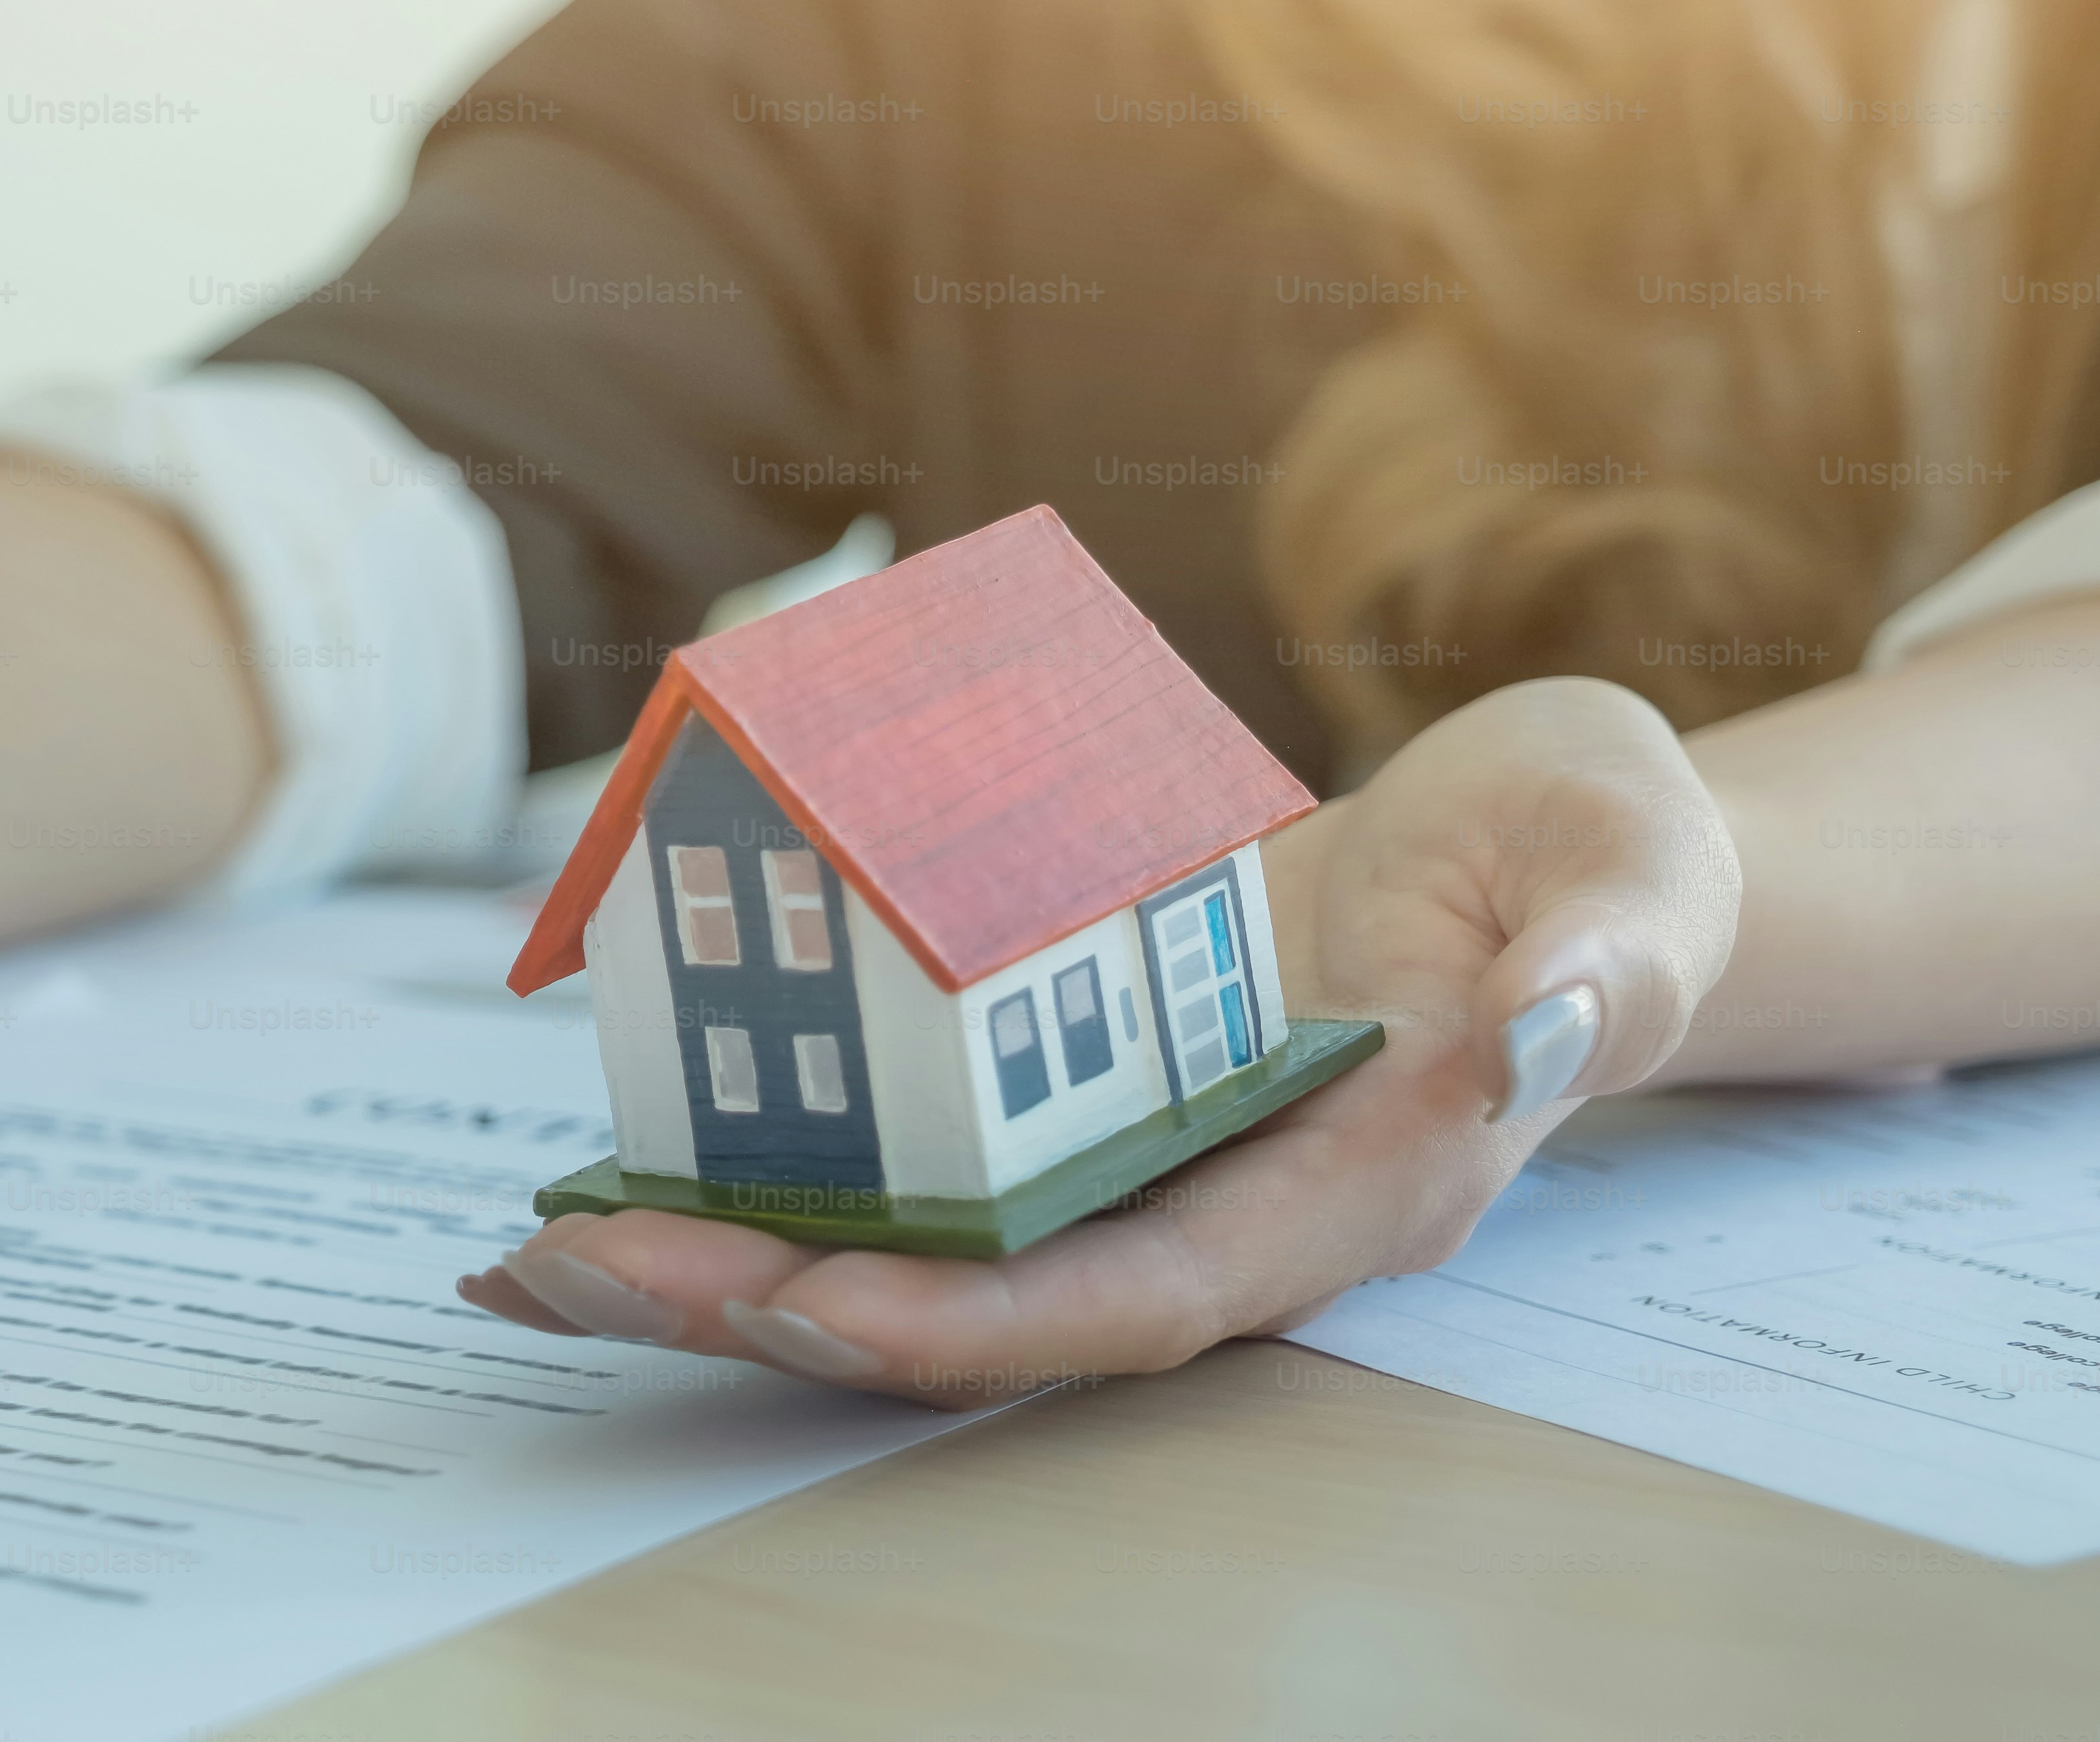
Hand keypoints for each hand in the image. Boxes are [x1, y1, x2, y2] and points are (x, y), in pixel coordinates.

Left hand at [461, 676, 1742, 1398]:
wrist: (1547, 849)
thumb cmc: (1598, 855)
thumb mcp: (1630, 872)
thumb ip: (1602, 962)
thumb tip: (1543, 1031)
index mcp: (1342, 1192)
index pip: (1134, 1293)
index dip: (972, 1314)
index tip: (807, 1301)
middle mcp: (1211, 1205)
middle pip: (973, 1302)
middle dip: (769, 1302)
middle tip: (570, 1272)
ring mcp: (1123, 1157)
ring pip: (903, 1249)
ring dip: (718, 1263)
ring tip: (534, 1258)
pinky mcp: (1058, 1089)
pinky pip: (893, 1156)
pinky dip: (751, 1168)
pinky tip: (608, 1170)